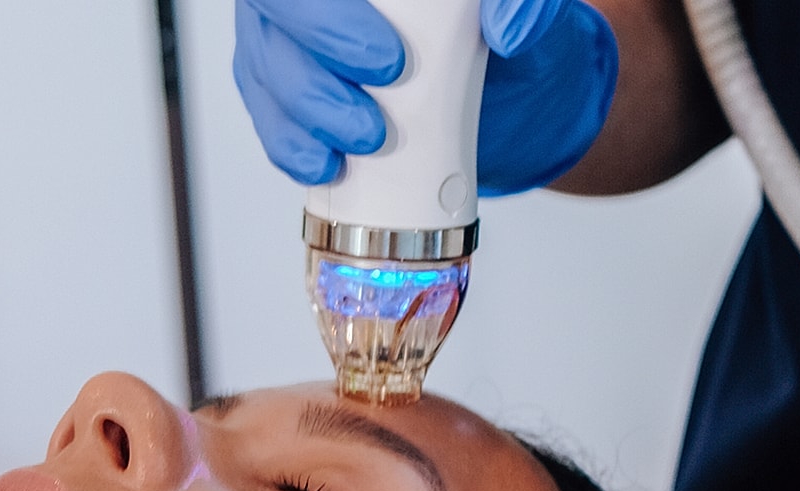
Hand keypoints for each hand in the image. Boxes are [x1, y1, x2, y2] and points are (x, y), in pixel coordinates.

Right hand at [235, 0, 617, 191]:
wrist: (507, 85)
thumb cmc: (504, 28)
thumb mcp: (533, 14)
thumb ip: (527, 6)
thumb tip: (507, 28)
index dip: (325, 16)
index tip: (388, 63)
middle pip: (275, 14)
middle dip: (318, 73)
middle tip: (376, 120)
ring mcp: (294, 35)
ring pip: (266, 67)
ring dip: (308, 117)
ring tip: (366, 144)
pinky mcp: (288, 86)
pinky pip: (269, 113)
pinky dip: (293, 147)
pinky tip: (326, 166)